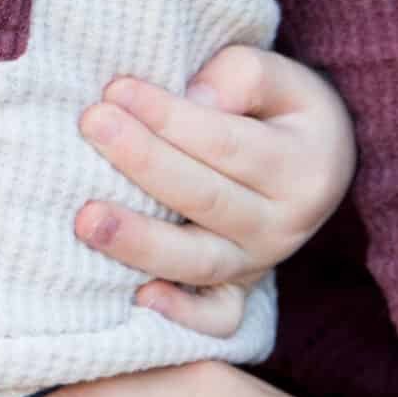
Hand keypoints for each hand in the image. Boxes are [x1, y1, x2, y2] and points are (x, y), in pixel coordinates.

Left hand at [73, 46, 355, 335]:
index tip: (117, 90)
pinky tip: (139, 298)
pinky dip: (182, 315)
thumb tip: (195, 100)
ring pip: (198, 261)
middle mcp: (283, 225)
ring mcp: (257, 264)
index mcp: (300, 168)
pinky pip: (215, 319)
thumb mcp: (279, 77)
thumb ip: (242, 77)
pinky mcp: (236, 292)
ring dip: (139, 242)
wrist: (311, 164)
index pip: (225, 143)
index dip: (169, 116)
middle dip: (144, 161)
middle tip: (93, 124)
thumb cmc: (275, 109)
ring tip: (86, 218)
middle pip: (205, 200)